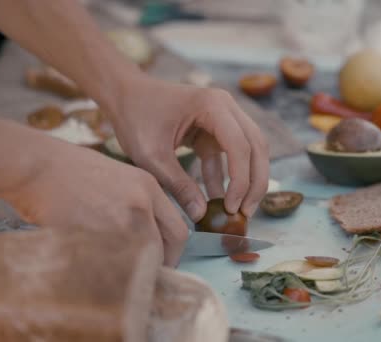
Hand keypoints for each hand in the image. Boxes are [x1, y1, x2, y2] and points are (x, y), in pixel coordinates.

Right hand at [1, 142, 187, 265]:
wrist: (38, 166)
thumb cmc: (71, 171)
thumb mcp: (119, 178)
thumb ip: (140, 204)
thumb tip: (149, 238)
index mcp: (149, 188)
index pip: (179, 231)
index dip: (174, 254)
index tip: (163, 263)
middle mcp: (141, 204)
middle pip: (164, 251)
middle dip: (157, 269)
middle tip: (144, 278)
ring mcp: (119, 220)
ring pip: (141, 261)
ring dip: (134, 272)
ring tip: (120, 275)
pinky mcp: (96, 234)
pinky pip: (113, 263)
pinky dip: (110, 272)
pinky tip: (99, 269)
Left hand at [106, 76, 269, 220]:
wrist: (124, 96)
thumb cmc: (135, 117)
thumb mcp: (152, 156)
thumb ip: (178, 185)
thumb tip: (201, 215)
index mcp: (212, 105)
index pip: (240, 146)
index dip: (241, 180)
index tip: (231, 208)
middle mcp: (225, 107)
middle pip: (256, 146)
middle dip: (254, 182)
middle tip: (245, 213)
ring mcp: (223, 117)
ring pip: (249, 151)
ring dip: (247, 180)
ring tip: (239, 211)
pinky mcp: (214, 130)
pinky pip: (230, 155)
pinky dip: (227, 177)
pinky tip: (219, 201)